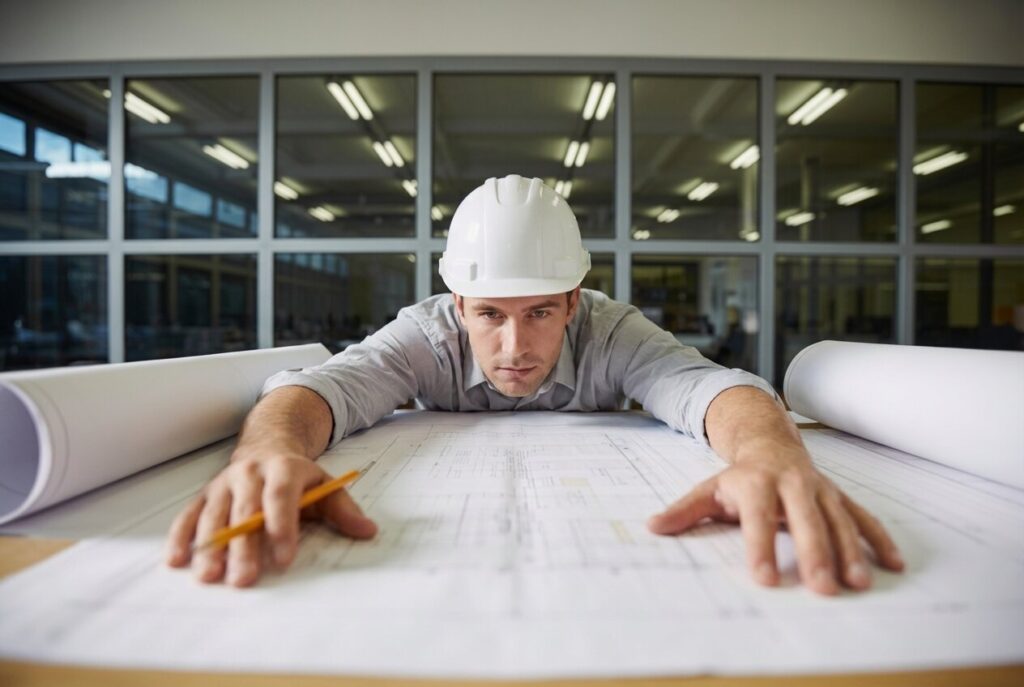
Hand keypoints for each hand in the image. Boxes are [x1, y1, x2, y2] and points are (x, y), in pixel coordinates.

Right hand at [165, 453, 376, 586]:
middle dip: (244, 547)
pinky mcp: (205, 496)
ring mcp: (224, 484)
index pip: (281, 496)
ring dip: (210, 547)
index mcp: (284, 468)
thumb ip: (344, 510)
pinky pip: (189, 516)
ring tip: (209, 576)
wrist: (267, 446)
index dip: (283, 526)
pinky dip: (181, 537)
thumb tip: (368, 530)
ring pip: (214, 515)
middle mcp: (249, 473)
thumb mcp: (326, 485)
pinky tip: (177, 560)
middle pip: (245, 511)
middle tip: (244, 579)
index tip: (285, 558)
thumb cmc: (299, 477)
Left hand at [646, 444, 903, 594]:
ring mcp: (820, 489)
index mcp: (755, 482)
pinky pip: (863, 517)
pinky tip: (893, 564)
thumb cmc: (738, 476)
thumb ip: (684, 511)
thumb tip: (653, 527)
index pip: (756, 517)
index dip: (759, 547)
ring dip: (851, 551)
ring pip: (838, 519)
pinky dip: (879, 539)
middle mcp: (791, 483)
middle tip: (821, 587)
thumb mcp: (708, 490)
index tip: (762, 579)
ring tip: (859, 582)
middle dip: (815, 552)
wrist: (770, 442)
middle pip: (804, 518)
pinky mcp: (839, 497)